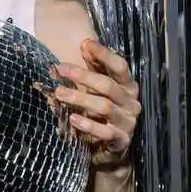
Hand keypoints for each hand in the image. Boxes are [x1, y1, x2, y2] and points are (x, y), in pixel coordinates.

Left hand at [54, 39, 140, 165]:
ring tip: (59, 93)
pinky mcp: (122, 140)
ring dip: (80, 99)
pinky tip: (73, 119)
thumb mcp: (97, 86)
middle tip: (60, 69)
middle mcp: (131, 102)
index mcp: (127, 86)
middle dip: (83, 76)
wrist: (109, 147)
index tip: (85, 43)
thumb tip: (84, 44)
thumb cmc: (101, 108)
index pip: (120, 66)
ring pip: (104, 107)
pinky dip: (88, 125)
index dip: (104, 54)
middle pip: (108, 85)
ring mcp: (128, 122)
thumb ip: (93, 66)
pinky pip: (105, 132)